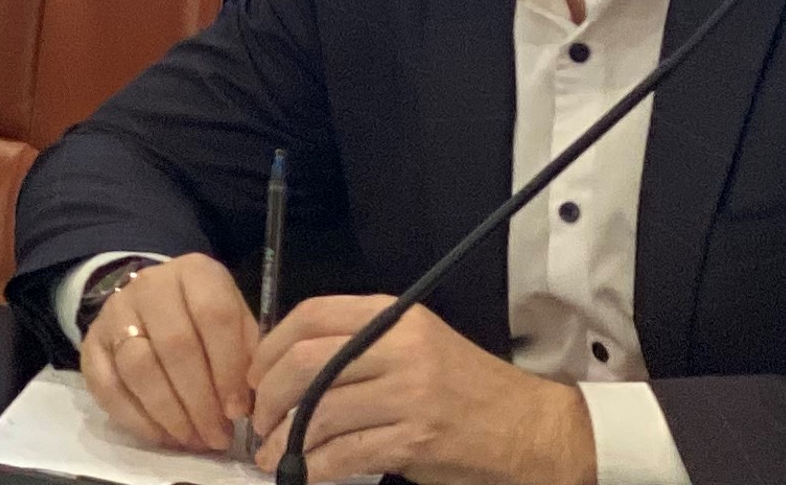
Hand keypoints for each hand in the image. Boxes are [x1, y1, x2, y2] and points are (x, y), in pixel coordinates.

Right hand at [81, 254, 261, 459]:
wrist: (154, 305)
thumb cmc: (207, 322)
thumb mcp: (238, 325)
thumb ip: (248, 357)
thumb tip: (247, 404)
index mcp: (195, 273)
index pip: (214, 316)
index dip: (228, 369)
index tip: (238, 411)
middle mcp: (150, 284)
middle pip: (175, 345)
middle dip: (200, 401)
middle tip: (217, 436)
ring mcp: (115, 311)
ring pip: (139, 367)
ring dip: (170, 414)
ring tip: (193, 439)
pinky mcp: (90, 342)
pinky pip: (107, 386)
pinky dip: (137, 419)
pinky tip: (163, 436)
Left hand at [248, 296, 595, 484]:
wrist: (532, 430)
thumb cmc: (465, 388)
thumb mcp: (415, 346)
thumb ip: (359, 346)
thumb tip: (288, 366)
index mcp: (393, 317)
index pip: (311, 316)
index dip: (270, 346)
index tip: (253, 374)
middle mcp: (399, 347)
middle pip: (306, 363)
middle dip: (269, 395)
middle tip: (256, 419)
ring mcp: (410, 394)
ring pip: (321, 411)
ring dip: (284, 437)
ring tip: (269, 453)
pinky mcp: (417, 440)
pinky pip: (347, 452)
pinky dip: (315, 466)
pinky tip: (302, 473)